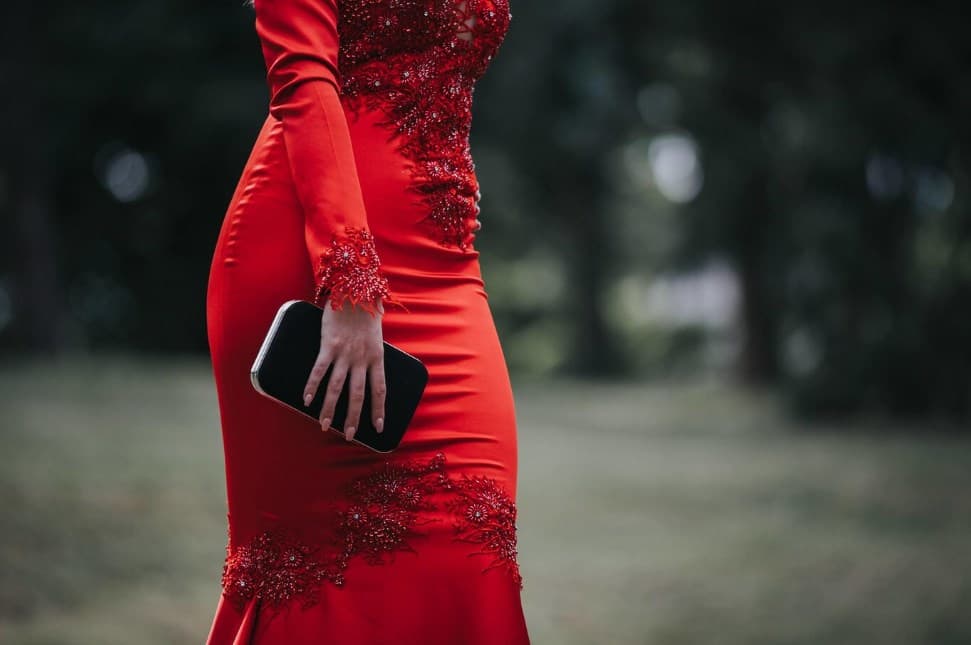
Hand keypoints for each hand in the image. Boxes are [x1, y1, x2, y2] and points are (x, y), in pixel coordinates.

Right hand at [302, 297, 386, 441]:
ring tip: (326, 425)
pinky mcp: (328, 346)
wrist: (354, 289)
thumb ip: (373, 353)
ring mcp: (345, 353)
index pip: (380, 390)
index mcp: (378, 357)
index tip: (378, 427)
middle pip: (358, 395)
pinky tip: (306, 400)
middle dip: (353, 418)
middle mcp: (362, 359)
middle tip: (348, 435)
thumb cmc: (366, 310)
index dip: (379, 410)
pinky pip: (319, 370)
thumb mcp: (376, 334)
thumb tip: (371, 369)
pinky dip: (312, 386)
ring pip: (337, 388)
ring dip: (330, 409)